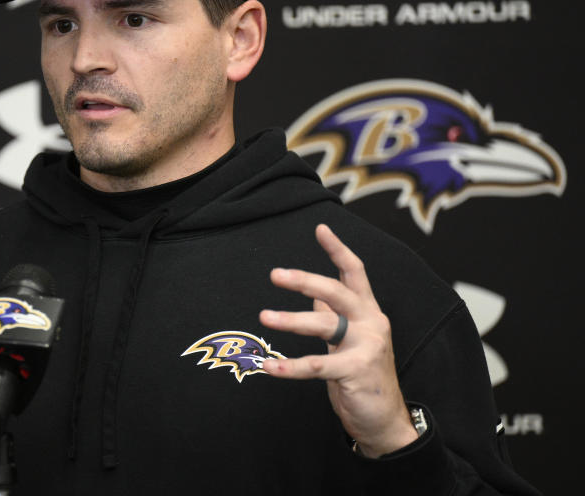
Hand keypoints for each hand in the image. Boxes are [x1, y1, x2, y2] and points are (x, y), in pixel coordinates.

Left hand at [258, 224, 417, 457]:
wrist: (384, 420)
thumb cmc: (362, 375)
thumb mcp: (350, 339)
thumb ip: (334, 314)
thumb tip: (313, 293)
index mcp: (369, 311)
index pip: (355, 272)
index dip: (337, 249)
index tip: (320, 228)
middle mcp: (371, 323)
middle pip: (337, 291)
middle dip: (305, 280)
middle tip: (275, 274)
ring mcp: (366, 346)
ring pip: (324, 324)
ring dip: (291, 319)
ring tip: (265, 317)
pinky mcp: (356, 372)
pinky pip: (317, 365)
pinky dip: (290, 366)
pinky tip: (269, 365)